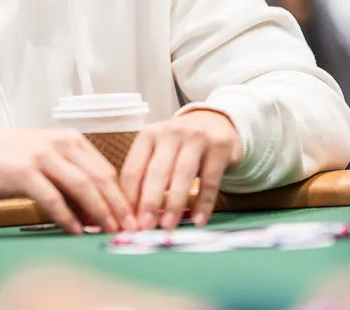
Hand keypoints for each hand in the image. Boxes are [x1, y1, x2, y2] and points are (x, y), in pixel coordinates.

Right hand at [0, 126, 135, 235]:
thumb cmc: (15, 158)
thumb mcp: (50, 160)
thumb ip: (73, 179)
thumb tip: (98, 213)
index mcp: (72, 141)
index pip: (107, 170)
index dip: (122, 197)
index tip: (132, 218)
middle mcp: (61, 145)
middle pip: (99, 178)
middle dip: (117, 207)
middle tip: (128, 229)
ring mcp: (43, 157)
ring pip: (81, 186)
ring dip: (98, 212)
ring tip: (107, 231)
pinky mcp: (24, 172)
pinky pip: (53, 197)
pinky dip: (67, 216)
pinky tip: (75, 230)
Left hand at [120, 109, 241, 229]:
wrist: (215, 122)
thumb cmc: (180, 145)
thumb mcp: (159, 152)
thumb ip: (146, 177)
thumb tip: (134, 216)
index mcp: (148, 135)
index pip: (134, 169)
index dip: (130, 198)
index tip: (129, 222)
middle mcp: (171, 132)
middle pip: (157, 172)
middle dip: (150, 203)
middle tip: (146, 227)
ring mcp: (196, 137)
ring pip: (183, 175)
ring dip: (174, 204)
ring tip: (169, 226)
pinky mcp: (219, 147)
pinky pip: (210, 180)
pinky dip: (204, 204)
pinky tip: (198, 220)